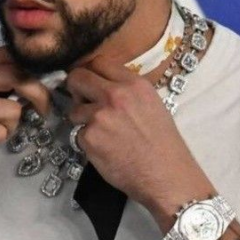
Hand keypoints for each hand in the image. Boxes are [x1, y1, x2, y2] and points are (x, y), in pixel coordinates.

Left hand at [65, 56, 208, 220]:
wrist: (166, 176)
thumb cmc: (163, 145)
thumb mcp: (152, 105)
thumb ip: (127, 92)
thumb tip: (102, 87)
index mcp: (134, 84)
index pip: (99, 62)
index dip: (91, 73)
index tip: (89, 83)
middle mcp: (115, 95)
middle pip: (78, 78)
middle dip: (75, 89)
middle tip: (80, 101)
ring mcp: (100, 116)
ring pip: (74, 110)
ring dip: (81, 121)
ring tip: (101, 134)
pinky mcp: (90, 138)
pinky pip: (77, 135)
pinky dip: (86, 143)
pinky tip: (104, 150)